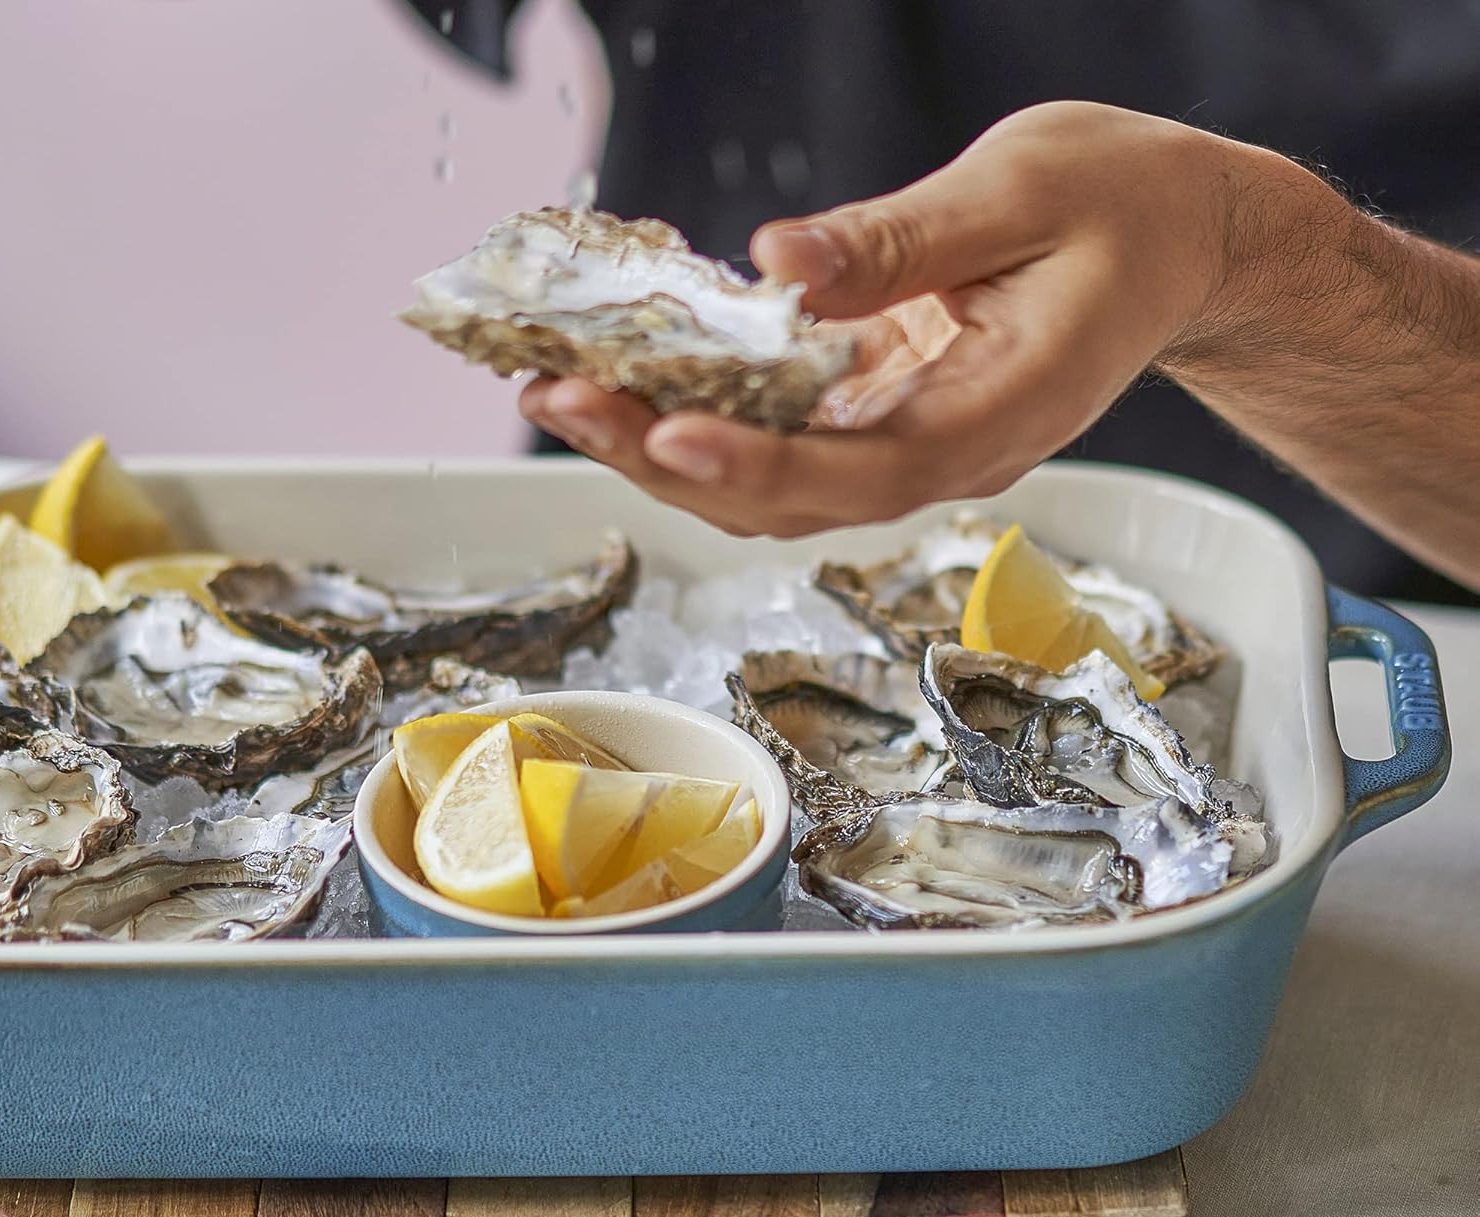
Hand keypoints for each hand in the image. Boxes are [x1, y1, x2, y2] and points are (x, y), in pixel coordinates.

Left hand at [519, 102, 1259, 537]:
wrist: (1181, 244)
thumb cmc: (1125, 211)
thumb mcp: (1023, 192)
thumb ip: (901, 240)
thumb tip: (778, 263)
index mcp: (995, 415)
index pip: (862, 471)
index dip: (759, 466)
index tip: (666, 435)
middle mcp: (944, 452)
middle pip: (789, 496)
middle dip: (667, 459)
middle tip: (562, 399)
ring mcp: (909, 442)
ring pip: (772, 482)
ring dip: (664, 448)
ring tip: (567, 394)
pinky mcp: (883, 413)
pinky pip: (782, 437)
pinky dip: (705, 414)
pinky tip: (639, 374)